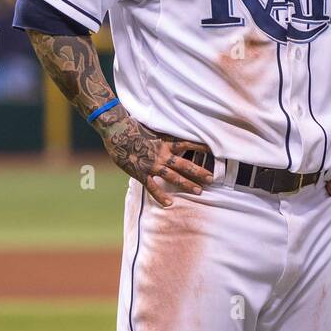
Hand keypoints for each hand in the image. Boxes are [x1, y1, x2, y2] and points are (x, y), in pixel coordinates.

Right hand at [98, 110, 213, 206]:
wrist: (116, 130)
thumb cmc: (132, 127)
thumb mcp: (152, 129)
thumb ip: (162, 135)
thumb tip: (170, 131)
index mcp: (165, 142)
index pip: (188, 144)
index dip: (201, 147)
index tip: (213, 151)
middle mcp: (162, 154)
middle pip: (185, 165)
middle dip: (199, 172)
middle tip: (211, 179)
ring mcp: (152, 165)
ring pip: (174, 177)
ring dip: (187, 184)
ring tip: (199, 192)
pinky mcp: (141, 173)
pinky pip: (153, 187)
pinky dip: (160, 196)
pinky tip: (169, 203)